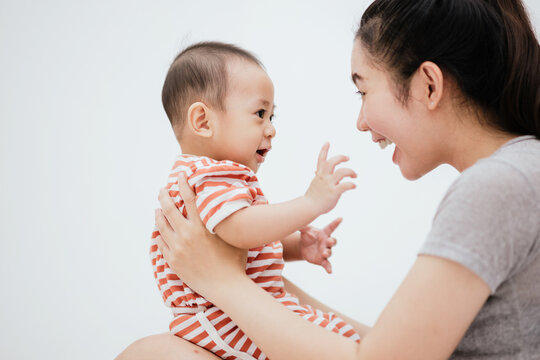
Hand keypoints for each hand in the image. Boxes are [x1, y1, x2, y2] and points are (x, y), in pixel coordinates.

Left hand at [154, 173, 247, 297]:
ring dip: (159, 214)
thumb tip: (238, 204)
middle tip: (163, 190)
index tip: (179, 175)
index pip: (190, 198)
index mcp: (202, 226)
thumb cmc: (235, 261)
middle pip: (170, 209)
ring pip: (162, 226)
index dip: (183, 184)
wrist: (226, 287)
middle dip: (164, 196)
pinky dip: (160, 235)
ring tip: (158, 209)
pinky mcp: (173, 261)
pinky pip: (161, 243)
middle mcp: (187, 234)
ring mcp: (178, 248)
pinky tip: (160, 231)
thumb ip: (229, 220)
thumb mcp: (234, 236)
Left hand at [299, 218, 341, 273]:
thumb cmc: (307, 236)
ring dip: (328, 253)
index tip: (340, 218)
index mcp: (323, 233)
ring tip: (324, 254)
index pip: (331, 227)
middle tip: (329, 241)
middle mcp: (326, 242)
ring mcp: (325, 251)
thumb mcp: (305, 230)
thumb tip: (296, 217)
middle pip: (333, 241)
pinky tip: (330, 272)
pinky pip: (327, 264)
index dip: (336, 223)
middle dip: (332, 241)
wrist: (304, 247)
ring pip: (330, 252)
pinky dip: (329, 268)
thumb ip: (302, 225)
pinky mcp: (322, 260)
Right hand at [305, 142, 356, 214]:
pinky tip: (354, 186)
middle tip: (348, 158)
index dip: (324, 150)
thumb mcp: (314, 183)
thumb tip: (316, 171)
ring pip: (342, 172)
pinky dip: (351, 184)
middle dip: (341, 158)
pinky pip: (345, 185)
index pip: (321, 159)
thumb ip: (318, 176)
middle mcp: (324, 177)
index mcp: (319, 174)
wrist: (309, 207)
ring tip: (355, 175)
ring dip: (351, 171)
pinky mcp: (333, 192)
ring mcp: (328, 184)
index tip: (327, 142)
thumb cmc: (313, 197)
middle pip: (332, 162)